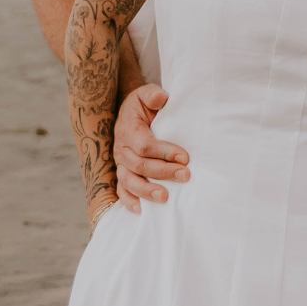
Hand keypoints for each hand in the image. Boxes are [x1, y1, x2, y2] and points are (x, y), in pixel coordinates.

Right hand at [112, 83, 189, 212]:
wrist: (130, 115)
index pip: (145, 145)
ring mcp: (121, 164)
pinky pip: (122, 191)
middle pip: (140, 165)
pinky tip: (142, 211)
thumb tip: (161, 97)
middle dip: (163, 172)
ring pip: (129, 181)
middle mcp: (122, 150)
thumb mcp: (145, 94)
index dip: (164, 152)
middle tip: (185, 175)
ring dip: (147, 191)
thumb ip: (152, 94)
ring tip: (166, 197)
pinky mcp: (122, 174)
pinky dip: (129, 202)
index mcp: (128, 130)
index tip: (185, 157)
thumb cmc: (143, 106)